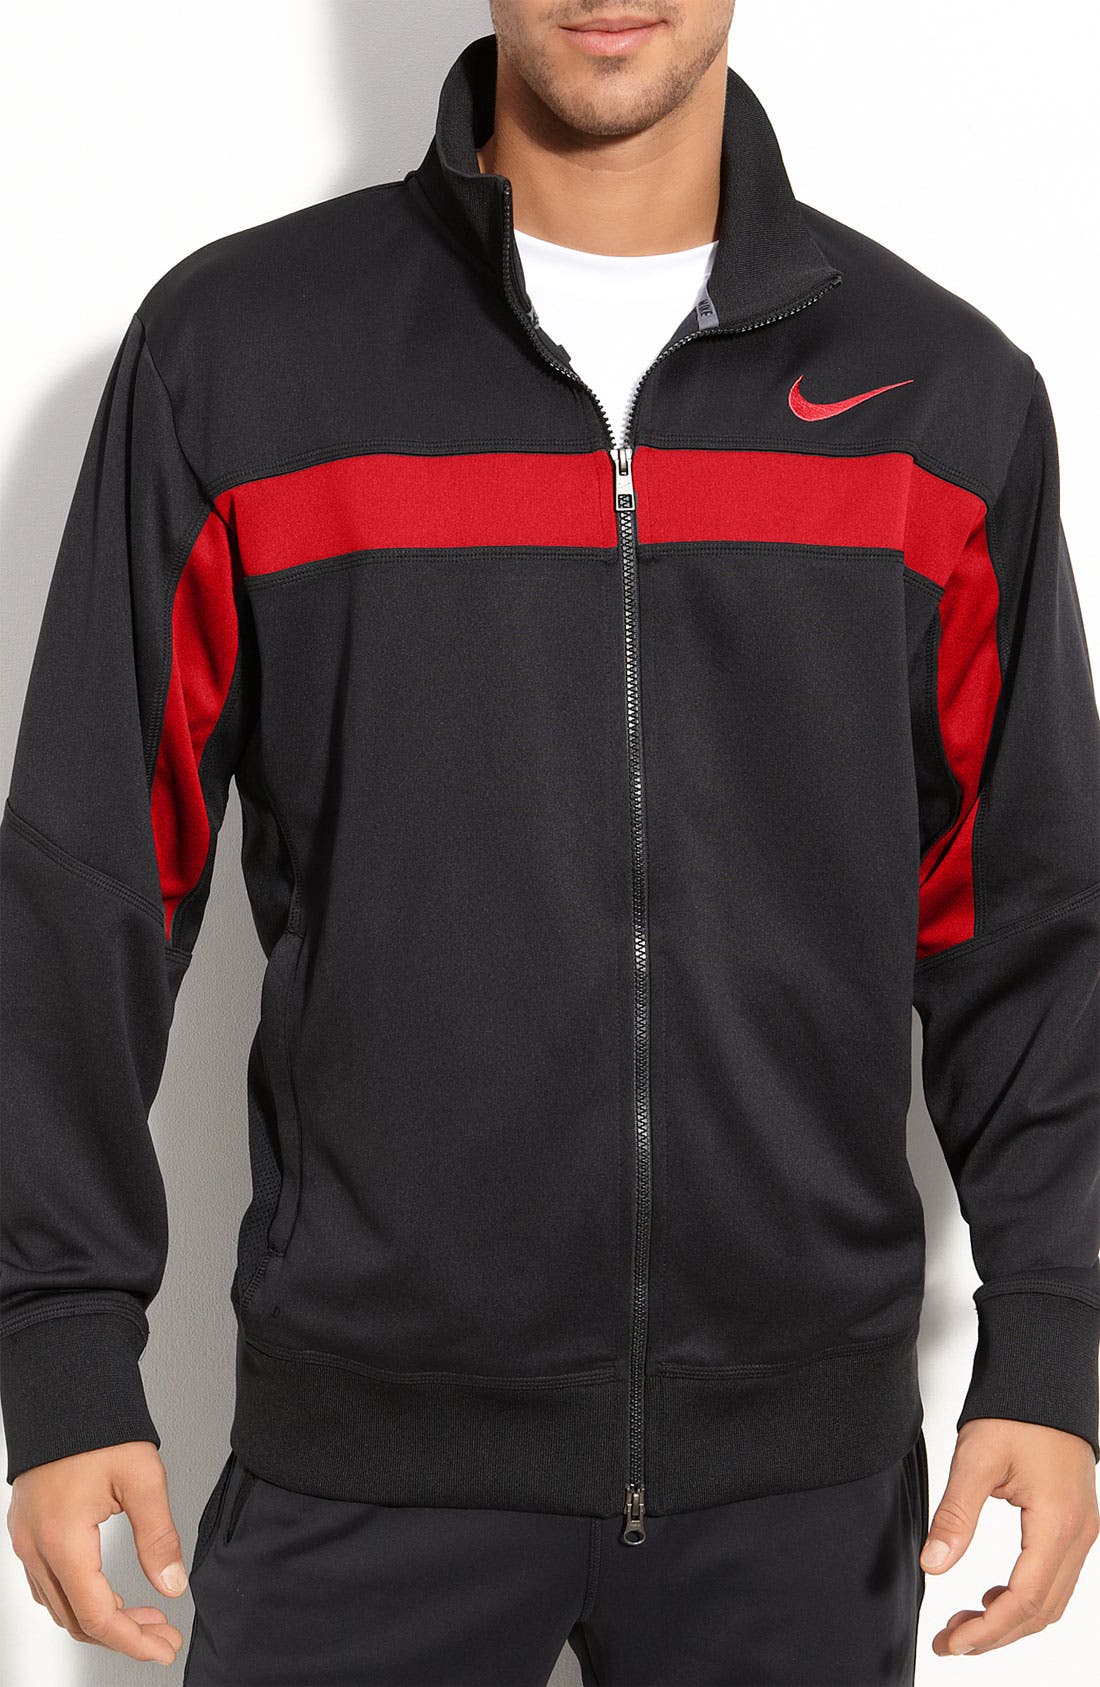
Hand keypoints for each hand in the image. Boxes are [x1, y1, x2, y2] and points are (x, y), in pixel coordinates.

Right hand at [6, 1439, 187, 1666]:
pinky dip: (80, 1598)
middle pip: (76, 1619)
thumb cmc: (99, 1426)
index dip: (133, 1640)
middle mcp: (36, 1548)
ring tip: (146, 1615)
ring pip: (60, 1605)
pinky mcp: (27, 1529)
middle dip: (123, 1634)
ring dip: (101, 1618)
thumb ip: (158, 1536)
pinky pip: (48, 1583)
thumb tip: (172, 1585)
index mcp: (63, 1540)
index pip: (97, 1615)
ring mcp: (26, 1539)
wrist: (64, 1390)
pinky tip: (109, 1592)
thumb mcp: (142, 1477)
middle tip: (163, 1635)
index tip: (164, 1648)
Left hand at [920, 1417, 1098, 1656]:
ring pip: (1051, 1600)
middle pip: (1041, 1611)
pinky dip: (1025, 1598)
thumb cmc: (1014, 1413)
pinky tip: (992, 1596)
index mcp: (1057, 1525)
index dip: (987, 1631)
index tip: (952, 1643)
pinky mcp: (1075, 1525)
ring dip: (1010, 1620)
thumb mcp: (976, 1460)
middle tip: (951, 1642)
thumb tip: (933, 1565)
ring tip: (965, 1624)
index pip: (1023, 1601)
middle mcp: (1079, 1536)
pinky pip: (1055, 1579)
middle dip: (996, 1635)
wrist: (1044, 1381)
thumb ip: (956, 1515)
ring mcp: (1082, 1532)